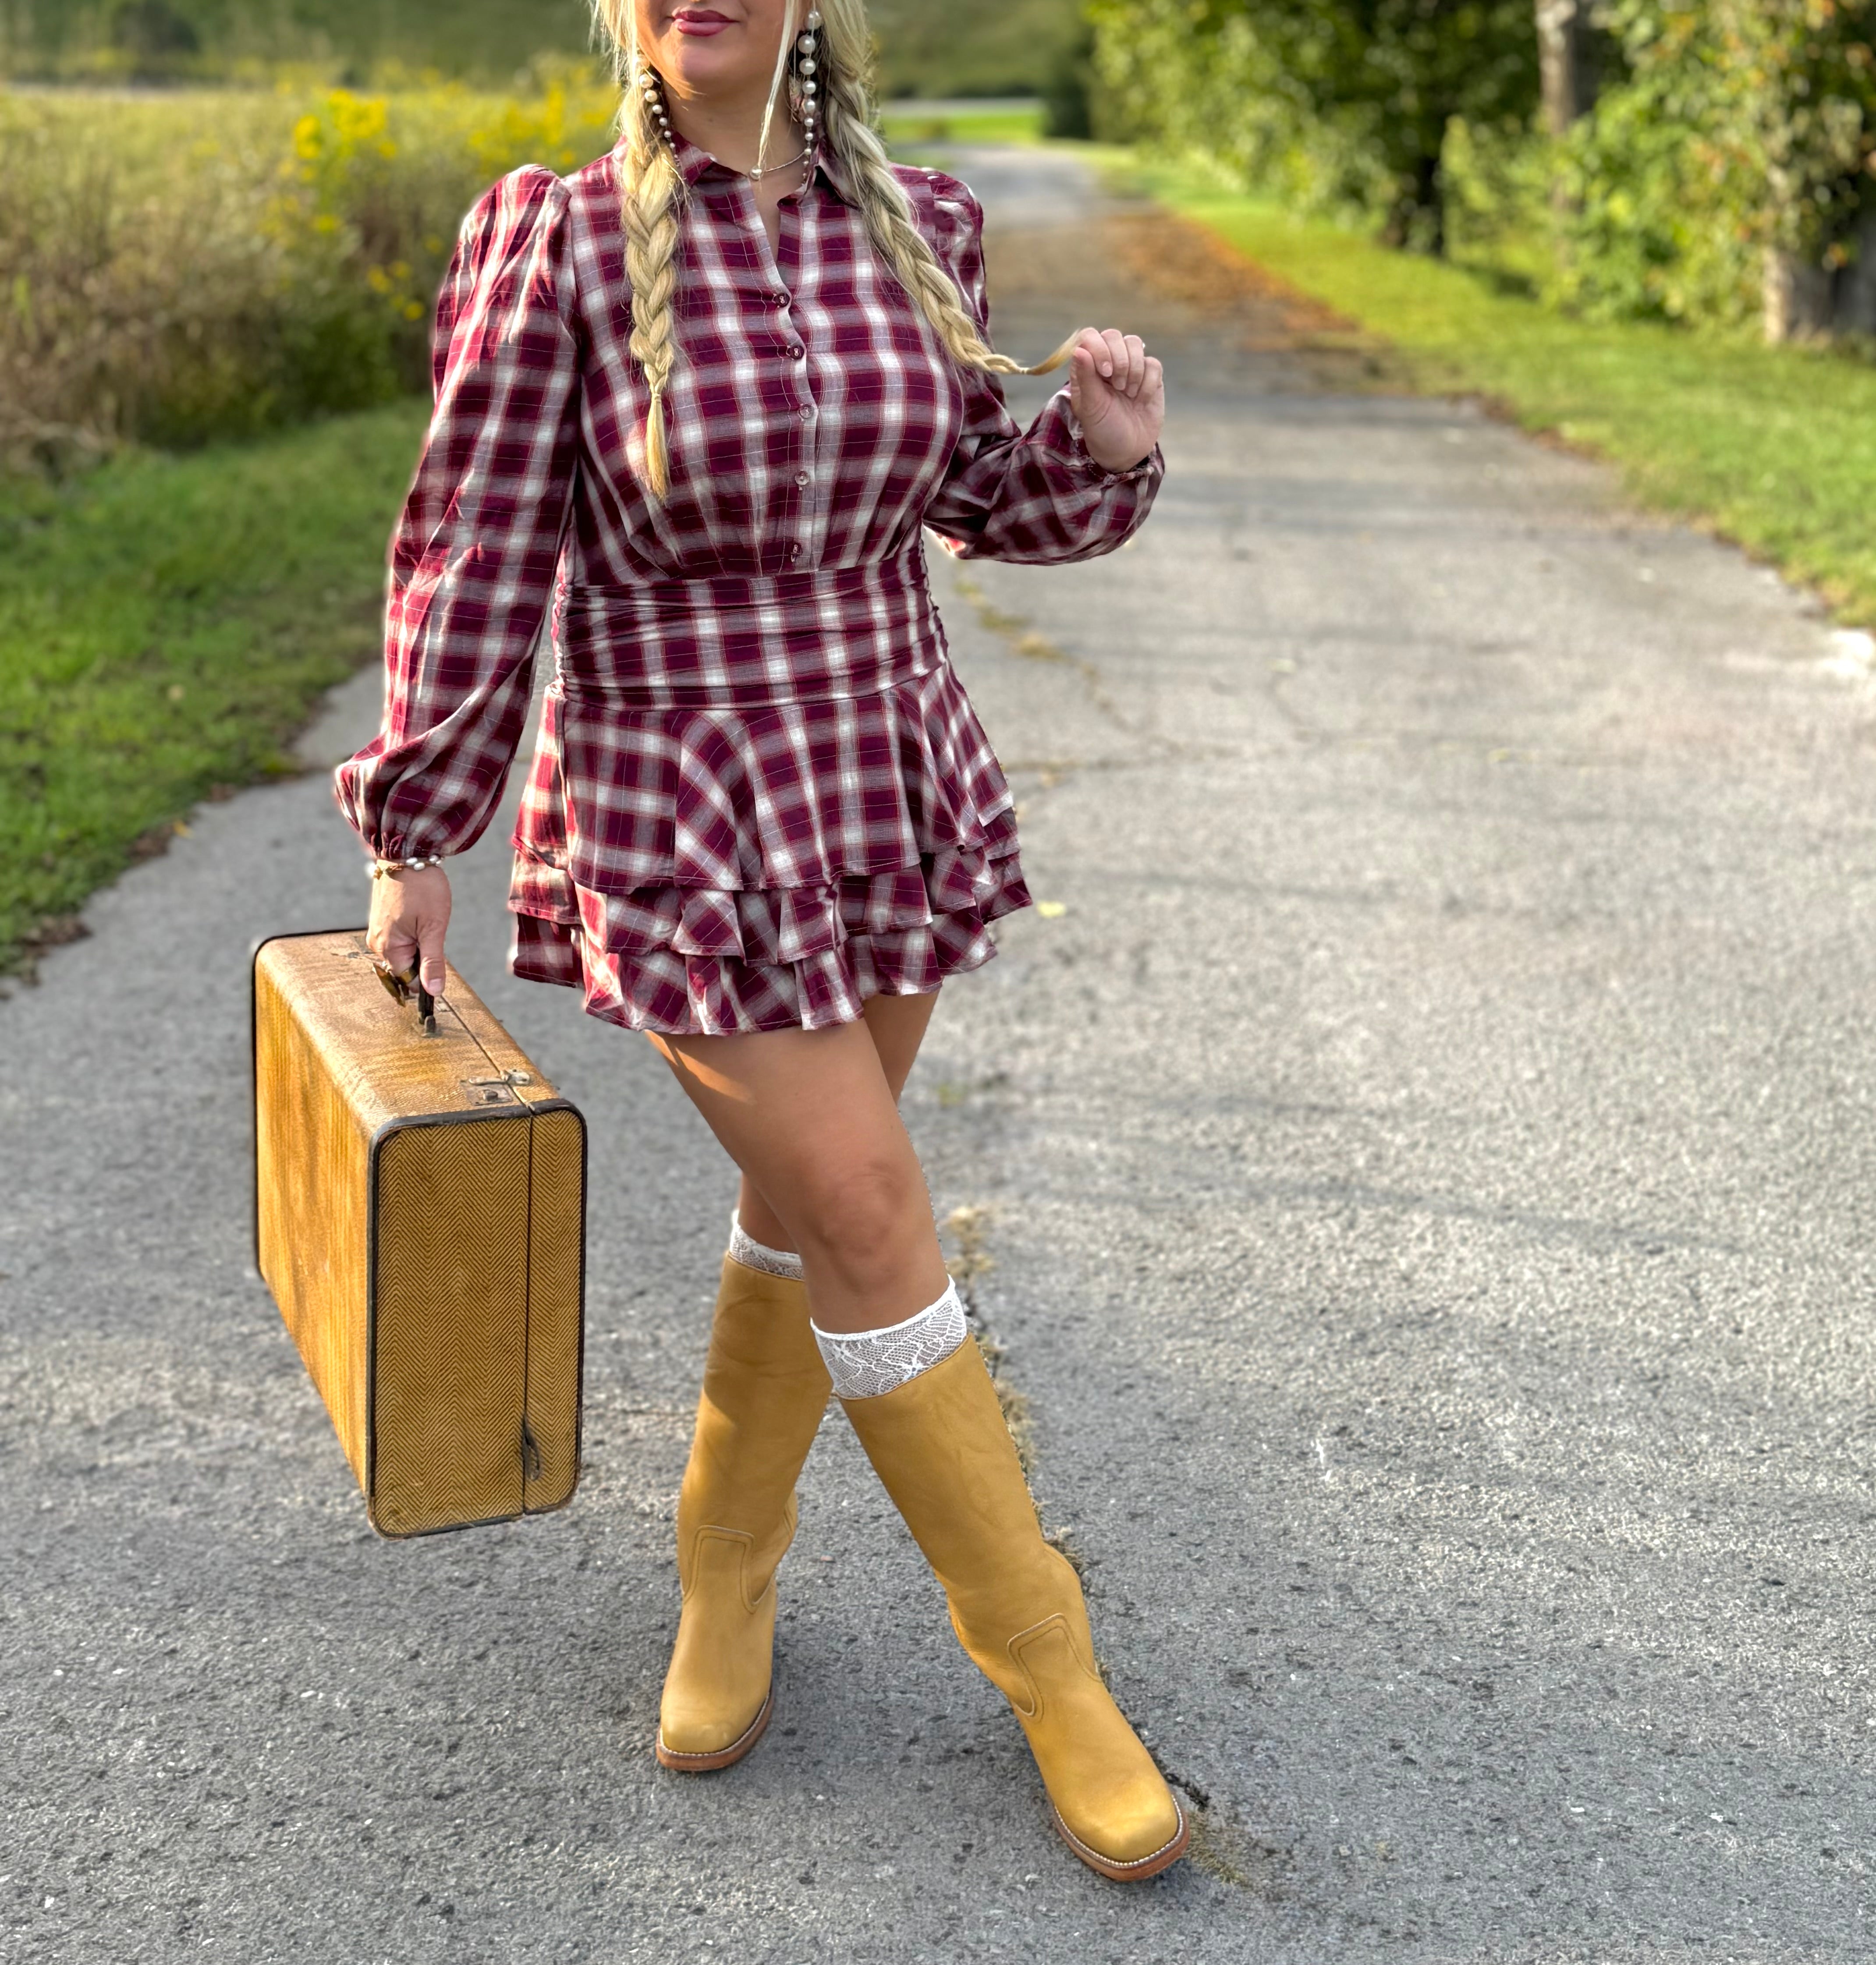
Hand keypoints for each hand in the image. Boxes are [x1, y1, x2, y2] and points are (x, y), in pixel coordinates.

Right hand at [366, 863, 451, 997]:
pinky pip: (400, 937)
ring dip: (420, 942)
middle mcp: (377, 942)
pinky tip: (419, 915)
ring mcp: (378, 930)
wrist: (407, 854)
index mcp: (387, 948)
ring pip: (404, 950)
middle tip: (432, 930)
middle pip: (406, 966)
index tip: (440, 963)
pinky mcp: (382, 919)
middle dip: (424, 956)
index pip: (408, 980)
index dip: (427, 977)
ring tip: (424, 918)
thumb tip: (434, 991)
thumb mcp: (434, 928)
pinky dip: (414, 932)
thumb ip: (433, 962)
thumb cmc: (422, 888)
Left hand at [1066, 327, 1164, 473]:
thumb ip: (1085, 377)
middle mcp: (1106, 361)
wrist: (1127, 450)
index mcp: (1086, 367)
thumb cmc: (1102, 430)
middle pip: (1114, 336)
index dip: (1099, 348)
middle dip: (1120, 360)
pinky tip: (1141, 400)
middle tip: (1118, 387)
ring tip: (1128, 394)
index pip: (1089, 336)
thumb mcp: (1091, 407)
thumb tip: (1079, 349)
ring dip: (1134, 370)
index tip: (1105, 372)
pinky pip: (1153, 364)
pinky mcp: (1149, 375)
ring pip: (1135, 344)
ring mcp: (1129, 366)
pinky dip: (1148, 383)